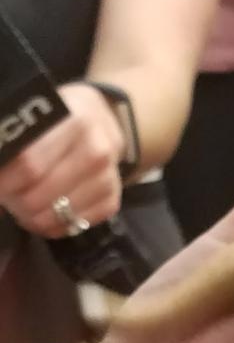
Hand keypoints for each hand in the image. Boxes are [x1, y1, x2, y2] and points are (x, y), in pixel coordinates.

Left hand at [0, 83, 122, 237]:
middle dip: (15, 202)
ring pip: (57, 215)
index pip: (28, 165)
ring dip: (32, 217)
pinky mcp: (113, 199)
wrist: (98, 120)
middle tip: (8, 196)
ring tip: (23, 206)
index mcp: (73, 121)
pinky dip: (55, 225)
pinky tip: (45, 213)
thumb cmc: (54, 119)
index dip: (4, 182)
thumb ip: (11, 143)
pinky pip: (75, 224)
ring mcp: (108, 178)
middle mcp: (97, 150)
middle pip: (39, 195)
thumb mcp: (32, 117)